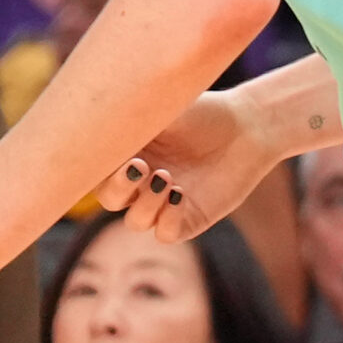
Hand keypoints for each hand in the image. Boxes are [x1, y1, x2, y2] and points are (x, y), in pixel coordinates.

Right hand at [95, 86, 279, 243]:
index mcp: (127, 153)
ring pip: (136, 221)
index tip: (118, 153)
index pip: (94, 172)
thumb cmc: (202, 112)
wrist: (247, 126)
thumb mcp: (160, 108)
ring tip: (167, 178)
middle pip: (110, 200)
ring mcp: (164, 203)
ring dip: (146, 203)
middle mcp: (141, 181)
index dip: (97, 170)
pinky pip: (166, 234)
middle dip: (118, 188)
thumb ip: (129, 116)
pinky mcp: (189, 219)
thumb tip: (95, 117)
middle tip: (141, 167)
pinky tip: (180, 195)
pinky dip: (167, 220)